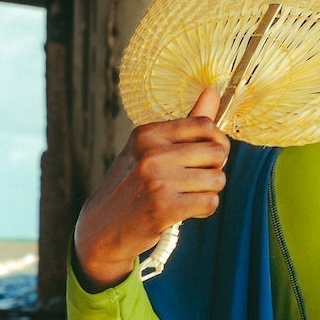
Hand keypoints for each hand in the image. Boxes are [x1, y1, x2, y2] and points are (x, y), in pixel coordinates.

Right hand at [72, 87, 228, 289]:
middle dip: (215, 168)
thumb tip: (213, 91)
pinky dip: (204, 209)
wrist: (102, 228)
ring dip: (209, 191)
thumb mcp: (149, 149)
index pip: (204, 125)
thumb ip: (186, 124)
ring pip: (217, 179)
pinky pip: (209, 202)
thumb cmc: (132, 186)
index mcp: (148, 134)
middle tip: (198, 179)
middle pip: (216, 152)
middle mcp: (151, 153)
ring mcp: (156, 180)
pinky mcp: (163, 208)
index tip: (208, 156)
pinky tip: (187, 210)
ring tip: (189, 195)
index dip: (217, 142)